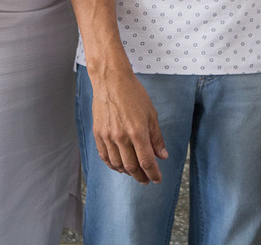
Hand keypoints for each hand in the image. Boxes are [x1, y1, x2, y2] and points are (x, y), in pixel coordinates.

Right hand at [92, 69, 169, 183]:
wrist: (111, 81)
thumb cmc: (133, 94)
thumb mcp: (151, 114)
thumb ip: (156, 137)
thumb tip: (162, 155)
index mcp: (137, 132)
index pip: (146, 162)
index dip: (153, 174)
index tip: (157, 179)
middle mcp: (121, 138)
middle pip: (131, 167)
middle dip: (141, 176)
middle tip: (147, 180)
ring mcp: (107, 137)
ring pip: (117, 164)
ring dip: (127, 172)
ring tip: (134, 173)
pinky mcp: (98, 134)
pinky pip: (104, 156)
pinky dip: (112, 165)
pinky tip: (119, 166)